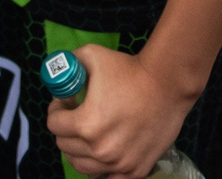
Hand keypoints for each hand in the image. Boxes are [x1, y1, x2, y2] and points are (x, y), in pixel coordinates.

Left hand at [44, 45, 199, 178]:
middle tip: (76, 117)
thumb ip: (67, 63)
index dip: (56, 110)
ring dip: (79, 150)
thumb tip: (55, 74)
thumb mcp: (91, 55)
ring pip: (81, 166)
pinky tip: (103, 153)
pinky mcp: (135, 170)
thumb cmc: (129, 70)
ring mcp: (119, 163)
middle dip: (66, 130)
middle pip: (65, 146)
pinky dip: (101, 168)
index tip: (65, 104)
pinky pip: (107, 178)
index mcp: (86, 124)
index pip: (54, 125)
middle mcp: (100, 149)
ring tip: (88, 135)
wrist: (168, 85)